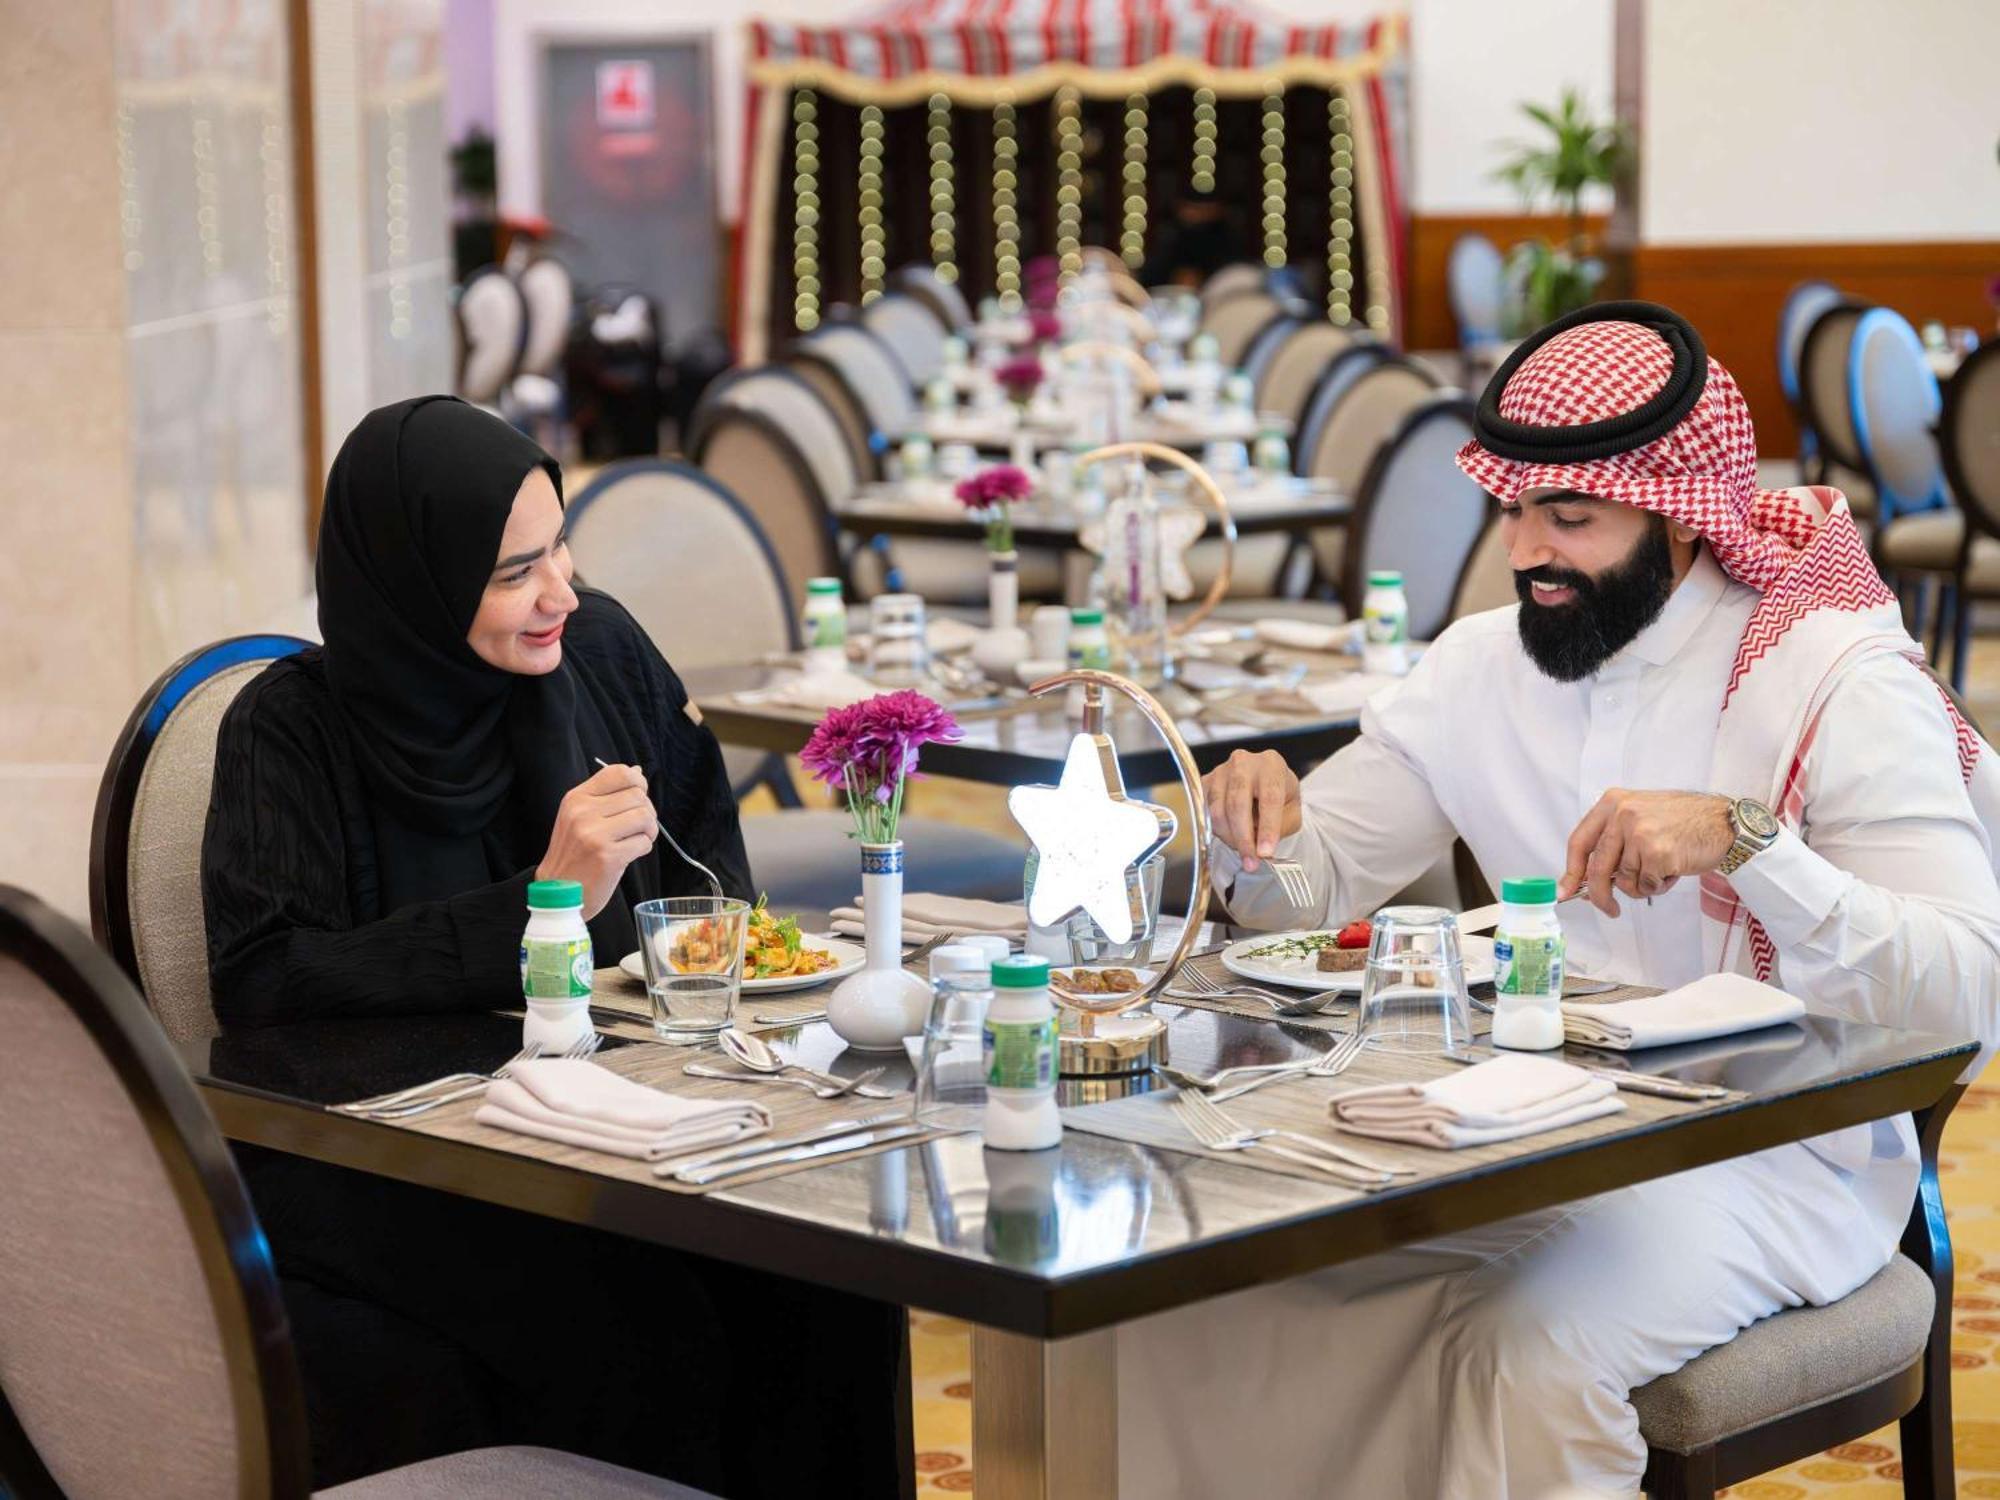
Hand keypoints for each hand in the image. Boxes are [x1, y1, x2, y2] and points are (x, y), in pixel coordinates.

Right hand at [537, 763, 658, 917]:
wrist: (558, 893)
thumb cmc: (574, 854)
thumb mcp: (580, 817)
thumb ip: (607, 795)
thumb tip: (637, 771)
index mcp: (576, 798)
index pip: (618, 773)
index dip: (637, 783)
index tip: (638, 797)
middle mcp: (583, 812)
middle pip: (638, 796)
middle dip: (647, 811)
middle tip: (639, 827)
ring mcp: (594, 834)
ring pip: (645, 817)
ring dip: (649, 830)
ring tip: (636, 839)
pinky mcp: (608, 856)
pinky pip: (644, 842)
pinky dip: (643, 848)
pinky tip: (629, 854)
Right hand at [1203, 749, 1302, 872]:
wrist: (1262, 784)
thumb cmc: (1279, 796)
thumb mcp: (1293, 811)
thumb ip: (1281, 827)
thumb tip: (1261, 847)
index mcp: (1271, 765)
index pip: (1269, 797)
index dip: (1267, 828)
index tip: (1265, 852)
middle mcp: (1243, 763)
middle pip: (1238, 804)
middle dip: (1244, 838)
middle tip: (1251, 862)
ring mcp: (1220, 771)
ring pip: (1218, 811)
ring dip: (1230, 837)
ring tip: (1244, 849)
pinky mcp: (1205, 783)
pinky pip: (1205, 813)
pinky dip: (1218, 831)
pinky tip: (1231, 835)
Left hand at [1560, 790, 1734, 916]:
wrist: (1724, 821)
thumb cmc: (1682, 822)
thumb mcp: (1639, 816)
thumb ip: (1612, 841)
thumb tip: (1584, 879)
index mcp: (1612, 802)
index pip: (1579, 842)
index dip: (1571, 871)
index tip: (1565, 891)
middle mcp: (1622, 814)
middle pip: (1597, 868)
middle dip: (1600, 896)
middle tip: (1609, 909)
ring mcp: (1640, 833)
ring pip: (1624, 880)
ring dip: (1642, 886)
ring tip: (1662, 868)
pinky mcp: (1658, 853)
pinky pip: (1647, 885)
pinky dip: (1659, 886)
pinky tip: (1673, 869)